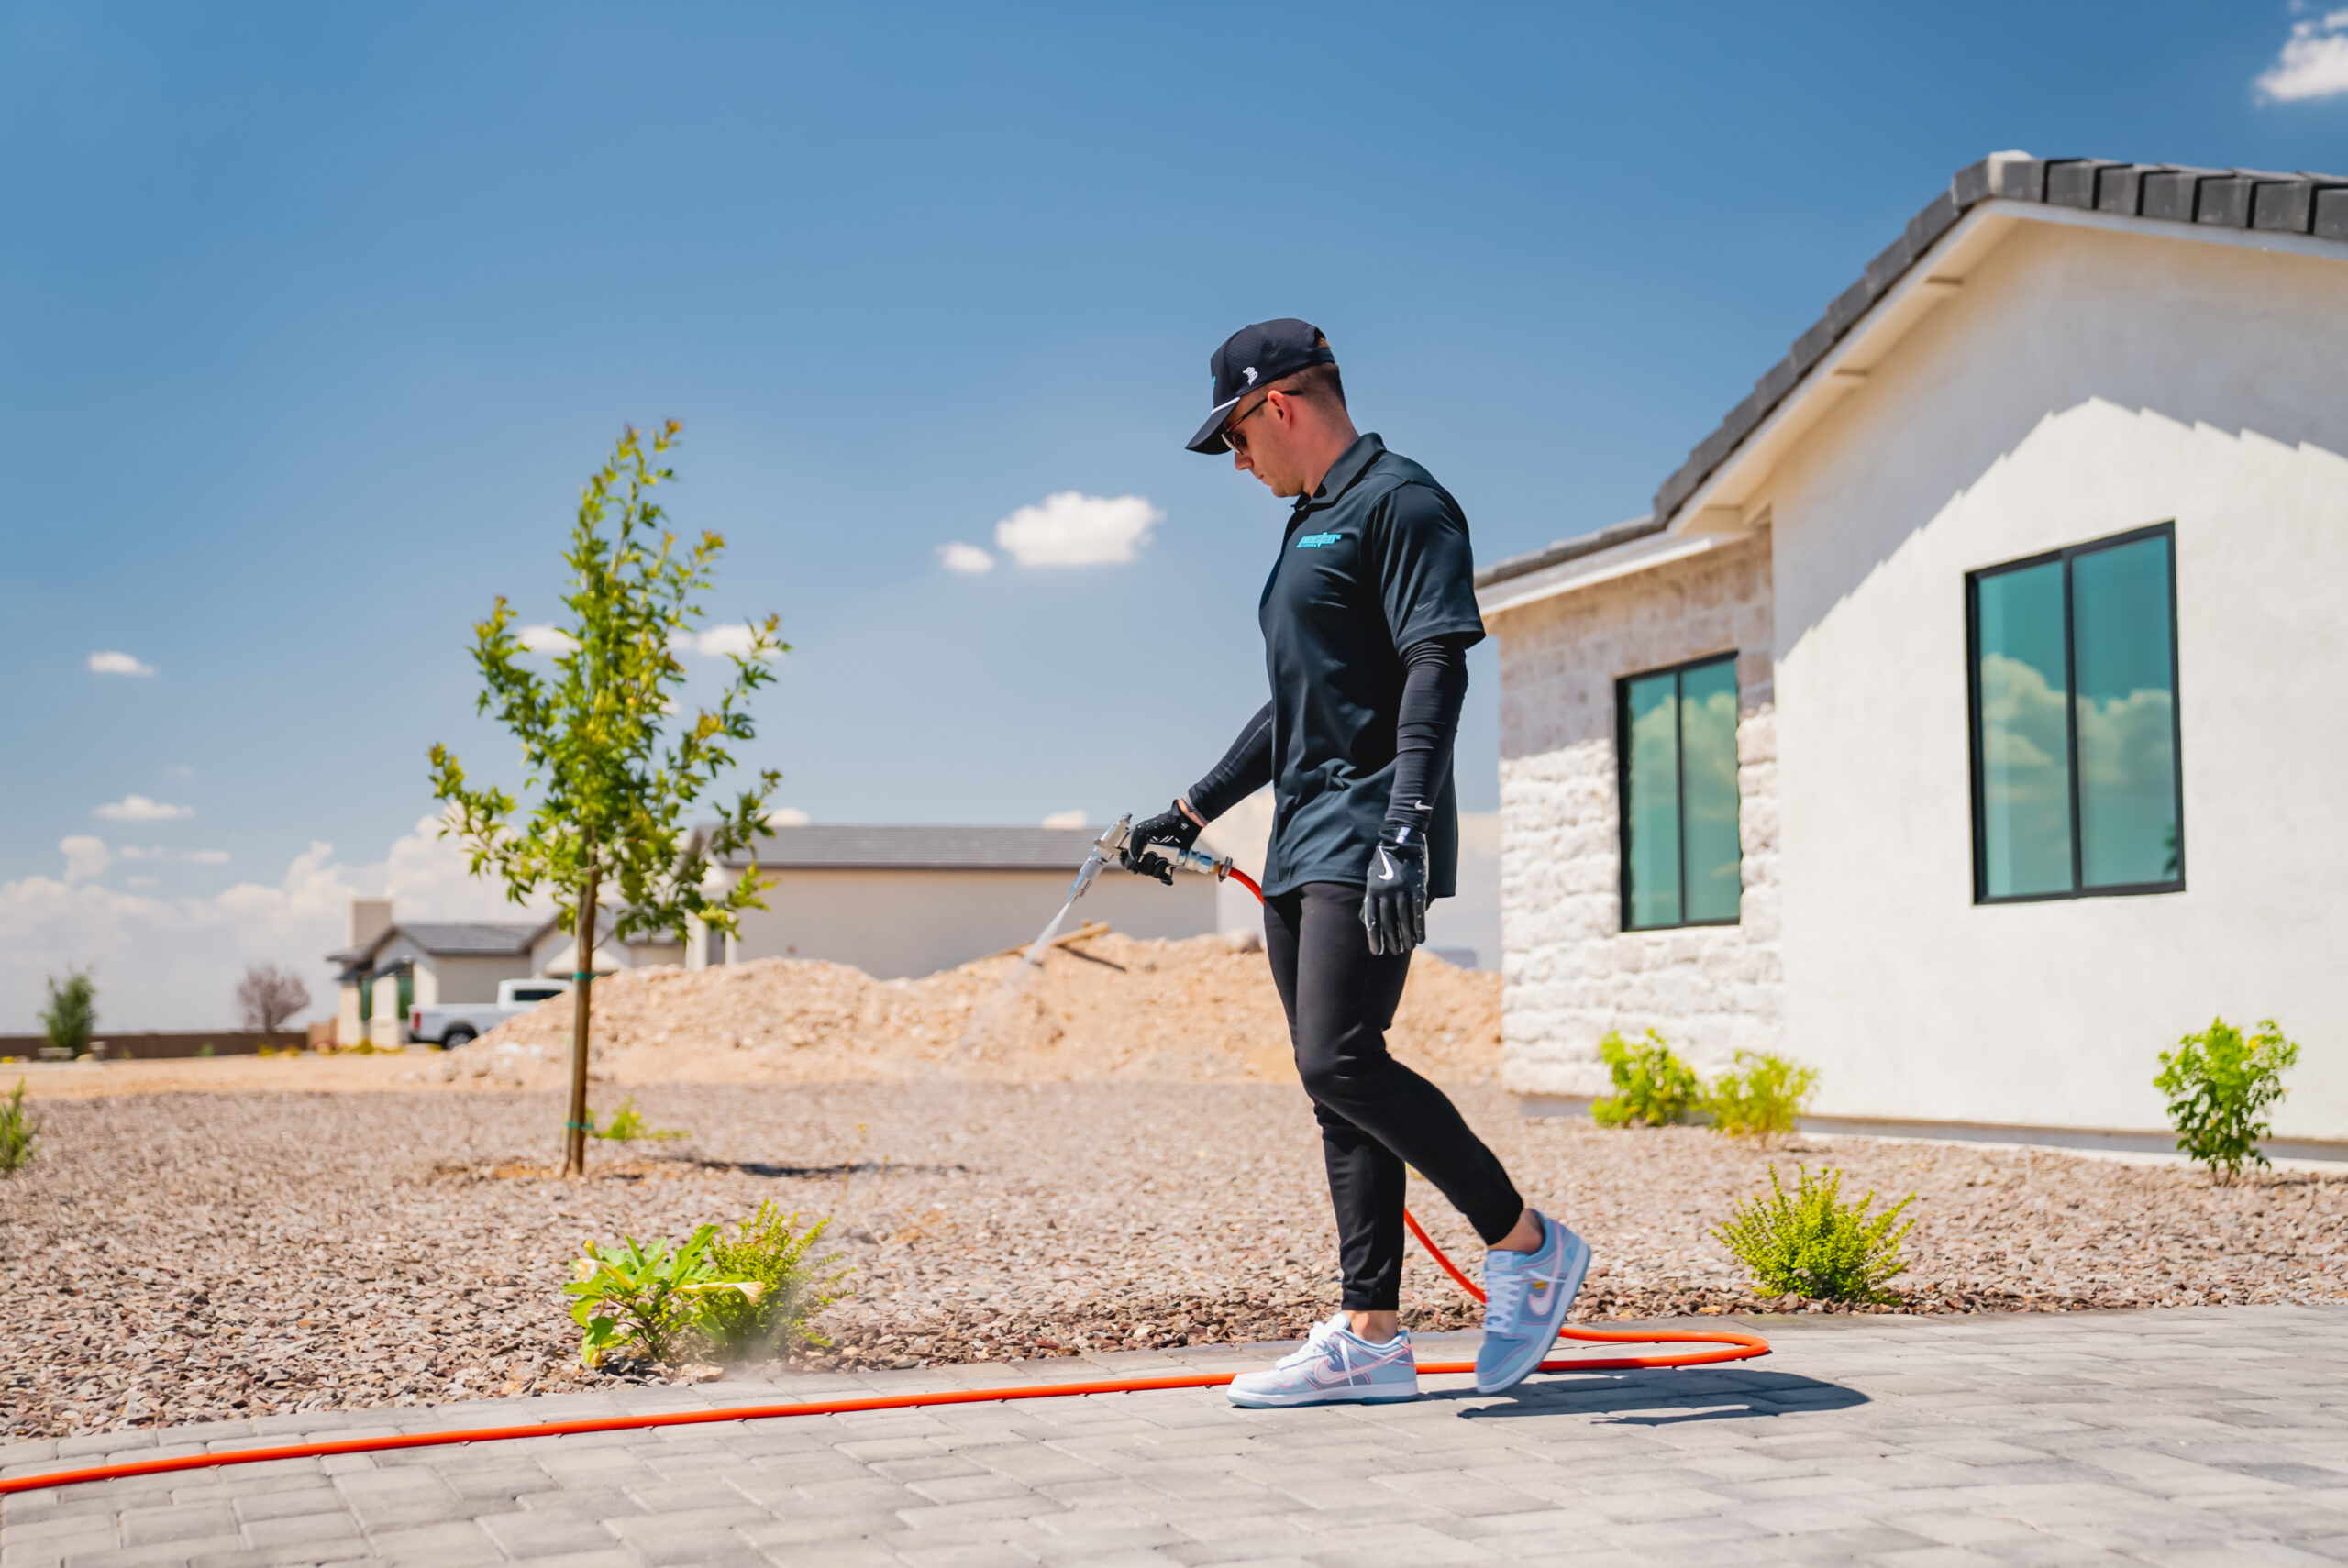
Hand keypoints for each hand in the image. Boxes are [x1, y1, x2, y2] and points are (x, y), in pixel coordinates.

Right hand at [1121, 800, 1202, 884]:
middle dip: (1146, 865)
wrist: (1183, 823)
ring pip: (1152, 874)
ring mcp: (1159, 858)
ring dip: (1157, 870)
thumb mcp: (1142, 832)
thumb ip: (1133, 848)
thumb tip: (1129, 866)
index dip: (1126, 862)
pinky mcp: (1171, 863)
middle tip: (1153, 854)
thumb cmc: (1162, 824)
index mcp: (1137, 845)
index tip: (1130, 863)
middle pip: (1140, 869)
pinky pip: (1165, 877)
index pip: (1127, 859)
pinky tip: (1168, 877)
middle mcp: (1147, 853)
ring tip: (1164, 859)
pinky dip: (1166, 879)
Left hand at [1360, 836, 1426, 955]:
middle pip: (1388, 923)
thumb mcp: (1372, 876)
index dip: (1375, 938)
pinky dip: (1420, 927)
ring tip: (1408, 948)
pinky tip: (1421, 938)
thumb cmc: (1385, 859)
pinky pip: (1418, 911)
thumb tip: (1365, 920)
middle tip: (1395, 952)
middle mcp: (1386, 891)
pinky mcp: (1418, 886)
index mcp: (1372, 890)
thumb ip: (1370, 897)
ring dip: (1406, 937)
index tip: (1378, 952)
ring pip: (1404, 920)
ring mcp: (1402, 889)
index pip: (1372, 920)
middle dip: (1391, 940)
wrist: (1403, 837)